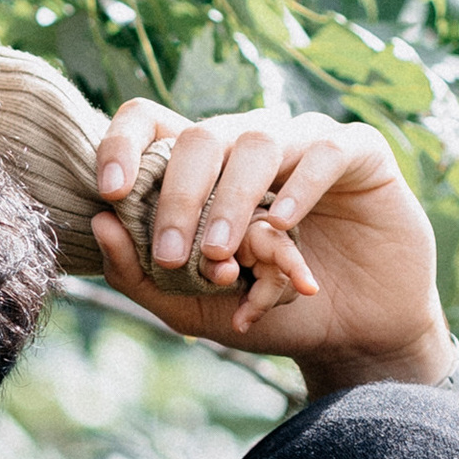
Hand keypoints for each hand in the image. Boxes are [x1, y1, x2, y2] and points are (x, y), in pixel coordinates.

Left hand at [90, 103, 449, 385]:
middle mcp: (248, 143)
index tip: (111, 192)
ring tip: (223, 254)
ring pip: (255, 141)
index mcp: (202, 167)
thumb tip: (98, 222)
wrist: (353, 336)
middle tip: (172, 255)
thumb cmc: (269, 313)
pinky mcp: (359, 153)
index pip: (150, 122)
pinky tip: (283, 226)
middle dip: (177, 197)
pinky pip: (324, 151)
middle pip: (198, 136)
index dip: (123, 144)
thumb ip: (139, 273)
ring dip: (231, 200)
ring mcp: (304, 141)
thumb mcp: (192, 306)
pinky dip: (299, 186)